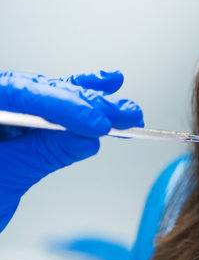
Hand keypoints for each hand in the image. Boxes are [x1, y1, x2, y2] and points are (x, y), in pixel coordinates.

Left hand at [0, 70, 142, 231]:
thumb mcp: (7, 176)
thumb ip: (45, 154)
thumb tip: (88, 139)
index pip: (21, 94)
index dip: (64, 107)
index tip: (97, 124)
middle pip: (43, 93)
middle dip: (88, 105)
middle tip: (122, 115)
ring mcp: (9, 110)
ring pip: (53, 96)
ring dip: (95, 104)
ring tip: (125, 111)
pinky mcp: (22, 121)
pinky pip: (53, 106)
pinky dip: (80, 102)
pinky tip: (107, 83)